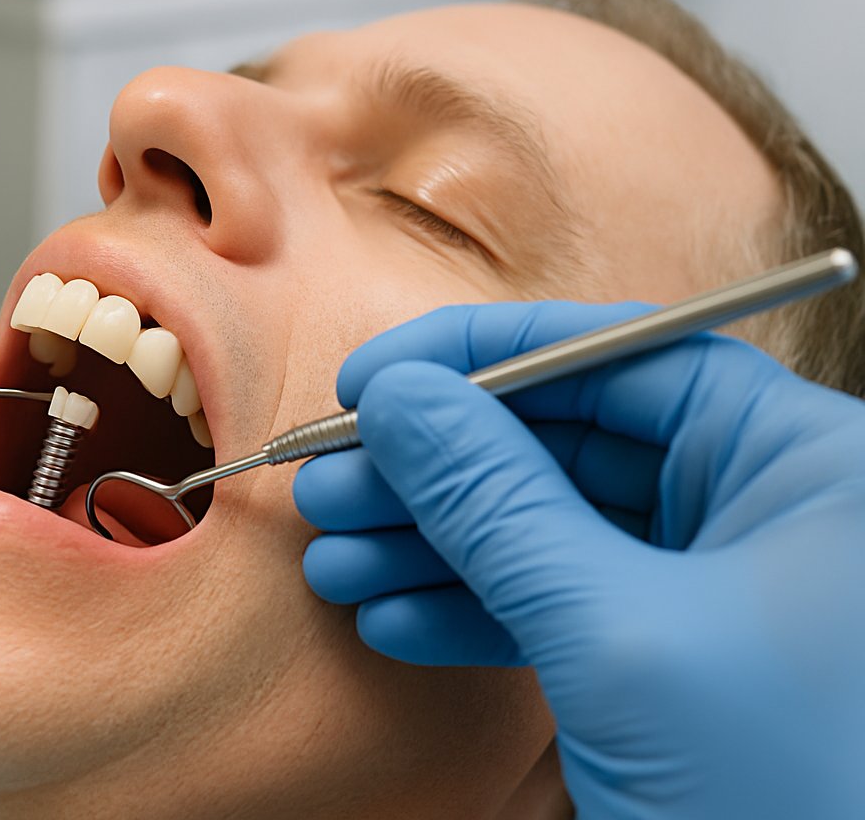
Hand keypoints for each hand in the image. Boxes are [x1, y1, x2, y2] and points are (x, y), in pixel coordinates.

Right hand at [295, 301, 864, 817]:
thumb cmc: (785, 791)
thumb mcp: (614, 634)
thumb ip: (495, 502)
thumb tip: (398, 400)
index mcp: (804, 462)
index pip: (619, 355)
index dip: (480, 357)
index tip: (371, 380)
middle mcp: (769, 509)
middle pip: (569, 443)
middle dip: (435, 471)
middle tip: (327, 485)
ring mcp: (723, 592)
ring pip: (552, 530)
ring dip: (432, 547)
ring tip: (335, 564)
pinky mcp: (680, 665)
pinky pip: (564, 608)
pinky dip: (475, 615)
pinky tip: (396, 623)